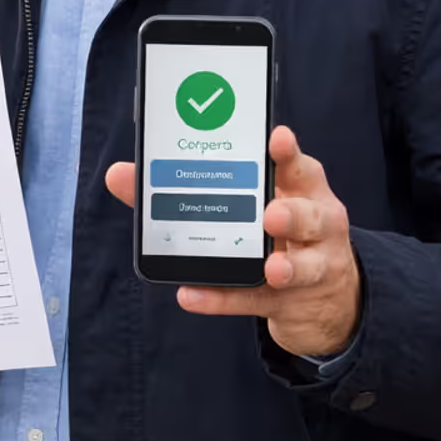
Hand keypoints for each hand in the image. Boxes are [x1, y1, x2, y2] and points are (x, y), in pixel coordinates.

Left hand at [105, 125, 361, 358]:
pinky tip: (191, 296)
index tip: (276, 138)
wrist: (321, 297)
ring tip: (271, 268)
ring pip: (304, 266)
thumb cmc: (278, 231)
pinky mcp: (288, 303)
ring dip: (286, 266)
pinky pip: (253, 301)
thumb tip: (118, 174)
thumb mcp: (248, 203)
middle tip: (271, 215)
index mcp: (302, 191)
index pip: (300, 168)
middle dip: (293, 214)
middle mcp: (315, 226)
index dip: (289, 153)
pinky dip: (222, 298)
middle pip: (312, 216)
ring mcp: (309, 267)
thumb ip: (184, 187)